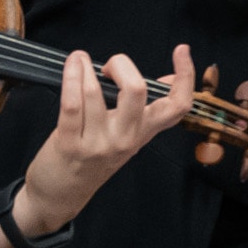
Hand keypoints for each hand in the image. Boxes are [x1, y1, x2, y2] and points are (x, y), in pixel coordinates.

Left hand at [3, 45, 195, 247]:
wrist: (61, 196)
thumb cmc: (93, 161)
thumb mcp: (128, 137)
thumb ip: (147, 110)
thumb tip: (170, 79)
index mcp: (144, 132)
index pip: (177, 105)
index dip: (186, 75)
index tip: (181, 52)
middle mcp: (125, 138)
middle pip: (136, 91)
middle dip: (122, 65)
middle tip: (111, 65)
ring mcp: (97, 143)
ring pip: (95, 93)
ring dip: (85, 68)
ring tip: (79, 59)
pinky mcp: (68, 144)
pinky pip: (71, 105)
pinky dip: (71, 80)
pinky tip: (71, 68)